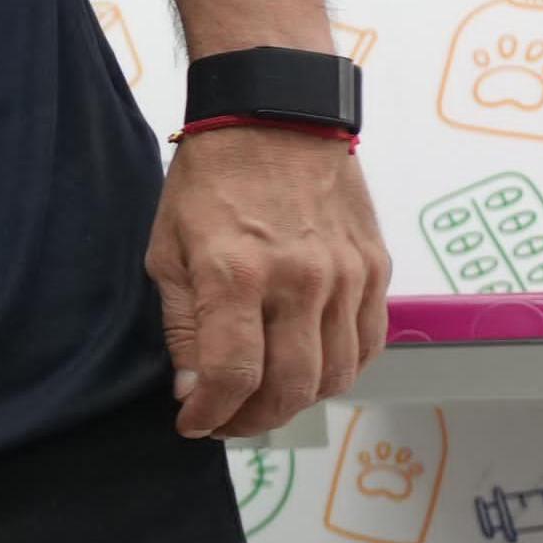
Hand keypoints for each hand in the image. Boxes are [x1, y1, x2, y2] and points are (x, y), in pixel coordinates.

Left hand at [145, 125, 391, 438]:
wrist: (274, 118)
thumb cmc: (209, 182)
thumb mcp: (167, 250)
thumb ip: (182, 325)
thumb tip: (193, 390)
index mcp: (237, 274)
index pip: (233, 374)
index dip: (211, 414)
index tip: (193, 425)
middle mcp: (300, 280)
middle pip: (290, 388)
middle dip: (253, 420)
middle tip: (227, 421)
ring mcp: (346, 277)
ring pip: (335, 375)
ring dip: (297, 402)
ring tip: (263, 400)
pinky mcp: (375, 270)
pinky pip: (369, 344)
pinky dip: (340, 371)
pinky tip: (308, 370)